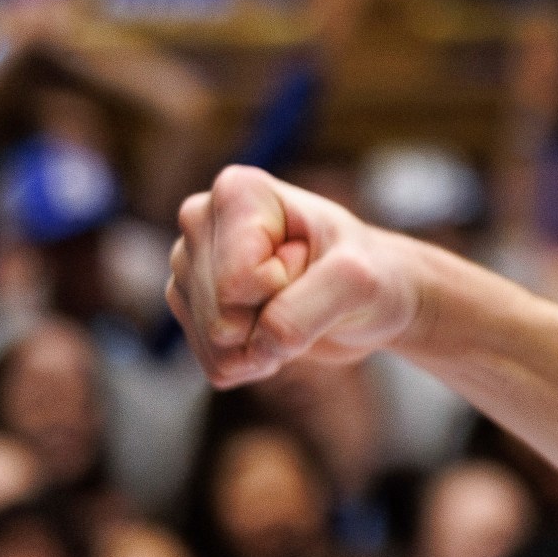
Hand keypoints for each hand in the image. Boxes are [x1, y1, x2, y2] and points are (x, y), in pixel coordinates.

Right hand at [167, 165, 420, 387]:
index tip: (311, 260)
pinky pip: (215, 364)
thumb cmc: (368, 272)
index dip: (285, 285)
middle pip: (221, 313)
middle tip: (305, 287)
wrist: (368, 298)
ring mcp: (189, 267)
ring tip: (293, 307)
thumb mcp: (357, 280)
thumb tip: (255, 345)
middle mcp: (200, 221)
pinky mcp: (189, 310)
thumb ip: (304, 308)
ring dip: (266, 343)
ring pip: (216, 343)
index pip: (239, 279)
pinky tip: (275, 331)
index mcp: (236, 192)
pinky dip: (256, 360)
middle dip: (273, 316)